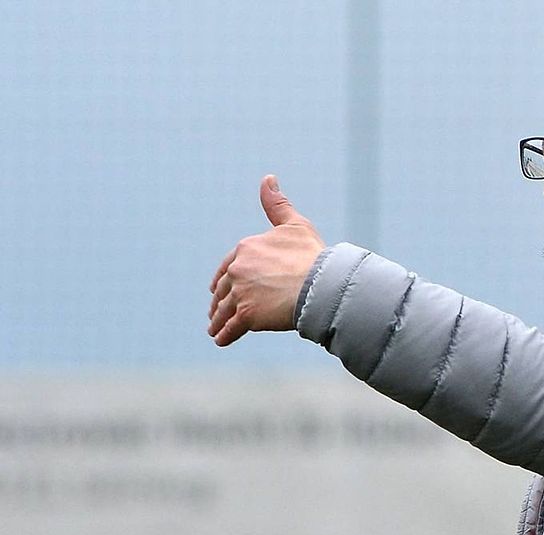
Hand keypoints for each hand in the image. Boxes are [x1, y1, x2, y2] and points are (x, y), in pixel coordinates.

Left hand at [208, 175, 325, 346]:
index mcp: (246, 248)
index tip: (218, 287)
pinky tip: (221, 340)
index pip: (228, 265)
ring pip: (224, 310)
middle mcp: (238, 270)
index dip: (224, 277)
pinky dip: (225, 334)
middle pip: (224, 289)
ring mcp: (240, 294)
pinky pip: (231, 328)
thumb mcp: (295, 225)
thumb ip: (277, 204)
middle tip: (216, 312)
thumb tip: (268, 178)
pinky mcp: (246, 316)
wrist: (320, 285)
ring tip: (215, 329)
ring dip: (218, 321)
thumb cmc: (312, 255)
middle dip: (219, 301)